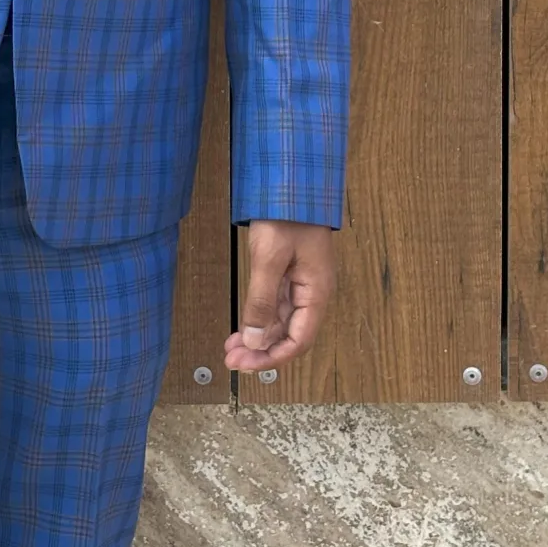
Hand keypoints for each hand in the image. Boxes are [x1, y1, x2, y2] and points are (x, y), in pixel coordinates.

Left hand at [223, 219, 336, 373]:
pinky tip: (243, 326)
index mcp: (316, 293)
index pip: (298, 341)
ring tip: (231, 348)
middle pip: (289, 335)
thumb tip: (254, 340)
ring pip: (281, 323)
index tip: (246, 364)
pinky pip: (277, 306)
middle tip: (232, 360)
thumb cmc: (286, 216)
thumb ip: (261, 301)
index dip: (272, 358)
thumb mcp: (269, 258)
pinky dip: (259, 318)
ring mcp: (302, 283)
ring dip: (258, 337)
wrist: (291, 182)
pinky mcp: (290, 273)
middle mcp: (312, 293)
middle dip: (261, 351)